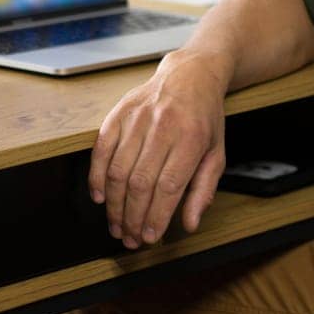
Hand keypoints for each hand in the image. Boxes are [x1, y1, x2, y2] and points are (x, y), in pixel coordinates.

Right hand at [87, 48, 230, 248]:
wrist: (191, 75)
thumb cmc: (205, 118)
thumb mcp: (216, 153)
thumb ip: (203, 190)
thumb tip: (190, 224)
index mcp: (192, 138)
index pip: (169, 186)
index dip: (156, 216)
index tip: (150, 236)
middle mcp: (164, 126)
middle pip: (140, 182)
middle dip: (132, 217)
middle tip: (130, 238)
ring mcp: (138, 118)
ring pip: (118, 170)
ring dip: (114, 205)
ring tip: (116, 225)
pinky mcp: (119, 112)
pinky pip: (101, 149)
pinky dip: (97, 176)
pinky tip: (100, 196)